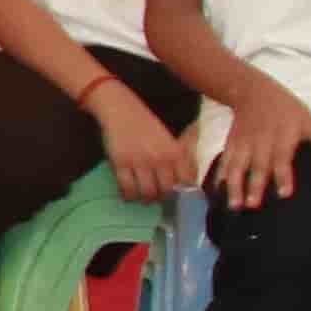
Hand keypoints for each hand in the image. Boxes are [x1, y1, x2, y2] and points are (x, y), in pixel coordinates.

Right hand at [93, 86, 192, 203]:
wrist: (121, 111)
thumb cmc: (148, 126)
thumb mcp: (171, 140)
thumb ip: (182, 160)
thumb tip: (189, 184)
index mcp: (176, 152)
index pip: (185, 183)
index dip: (182, 195)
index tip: (177, 197)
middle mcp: (160, 158)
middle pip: (166, 191)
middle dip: (162, 199)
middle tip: (157, 199)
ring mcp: (140, 161)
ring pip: (146, 192)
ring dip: (145, 199)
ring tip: (142, 197)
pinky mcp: (120, 162)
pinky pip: (126, 187)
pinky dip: (128, 195)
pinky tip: (128, 194)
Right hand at [209, 80, 310, 209]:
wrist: (254, 91)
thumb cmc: (288, 110)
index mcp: (283, 137)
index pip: (282, 158)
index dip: (283, 176)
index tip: (284, 194)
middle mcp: (261, 141)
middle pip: (257, 166)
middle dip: (254, 186)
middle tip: (252, 205)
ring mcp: (244, 143)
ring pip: (238, 166)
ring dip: (234, 185)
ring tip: (234, 205)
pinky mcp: (232, 143)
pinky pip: (225, 161)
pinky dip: (221, 175)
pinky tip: (218, 189)